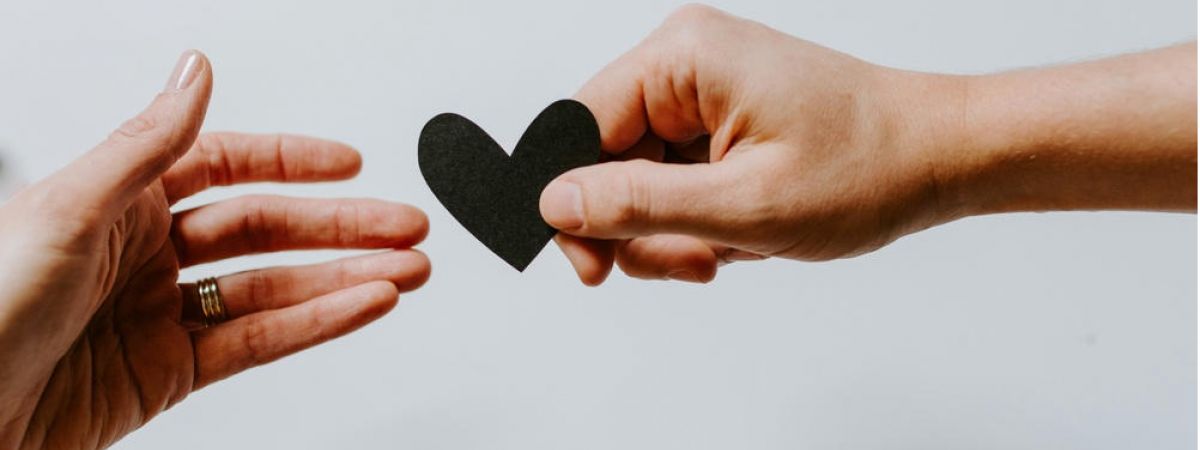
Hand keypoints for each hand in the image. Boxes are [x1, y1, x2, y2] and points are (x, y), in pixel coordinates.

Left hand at [0, 51, 429, 448]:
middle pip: (263, 230)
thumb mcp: (65, 210)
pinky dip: (317, 324)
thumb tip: (195, 70)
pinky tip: (360, 305)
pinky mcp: (169, 374)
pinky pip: (258, 342)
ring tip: (406, 271)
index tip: (348, 163)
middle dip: (341, 226)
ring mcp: (160, 316)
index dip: (290, 162)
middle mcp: (142, 254)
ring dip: (344, 278)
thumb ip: (146, 144)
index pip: (222, 166)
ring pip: (273, 289)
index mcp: (114, 201)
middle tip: (404, 225)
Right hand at [539, 5, 1195, 284]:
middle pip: (604, 158)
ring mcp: (702, 88)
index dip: (573, 204)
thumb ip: (638, 205)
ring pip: (637, 179)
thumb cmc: (868, 168)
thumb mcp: (743, 206)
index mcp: (683, 57)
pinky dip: (696, 219)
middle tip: (692, 262)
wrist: (940, 157)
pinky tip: (739, 233)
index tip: (592, 266)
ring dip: (672, 231)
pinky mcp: (718, 116)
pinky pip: (672, 178)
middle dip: (639, 226)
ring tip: (729, 249)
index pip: (576, 128)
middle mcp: (685, 61)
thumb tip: (554, 204)